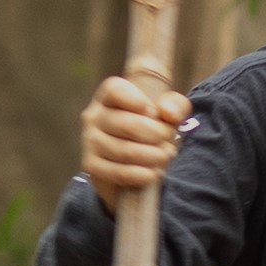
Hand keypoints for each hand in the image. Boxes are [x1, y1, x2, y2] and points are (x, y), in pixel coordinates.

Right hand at [79, 71, 186, 192]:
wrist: (133, 162)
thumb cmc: (151, 129)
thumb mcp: (167, 113)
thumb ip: (175, 106)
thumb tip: (168, 113)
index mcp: (109, 96)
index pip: (115, 90)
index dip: (135, 99)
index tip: (154, 112)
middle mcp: (94, 116)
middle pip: (127, 124)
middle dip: (157, 134)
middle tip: (169, 139)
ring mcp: (90, 141)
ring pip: (125, 150)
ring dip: (153, 156)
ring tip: (165, 156)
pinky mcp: (91, 166)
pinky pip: (118, 172)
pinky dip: (140, 174)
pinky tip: (153, 173)